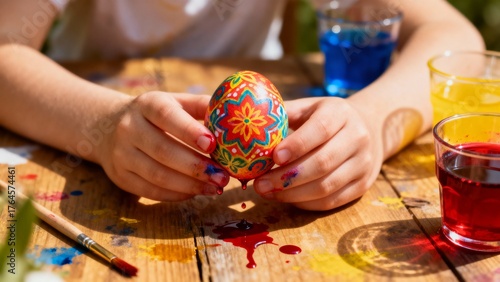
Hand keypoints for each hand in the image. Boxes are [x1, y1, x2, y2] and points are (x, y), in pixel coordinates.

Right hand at [96, 91, 229, 200]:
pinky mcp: (121, 177)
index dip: (189, 131)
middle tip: (223, 177)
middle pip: (163, 150)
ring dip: (190, 185)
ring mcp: (121, 154)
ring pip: (157, 175)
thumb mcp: (175, 102)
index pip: (166, 116)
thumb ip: (202, 107)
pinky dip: (176, 194)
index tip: (213, 144)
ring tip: (215, 188)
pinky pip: (151, 190)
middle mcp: (129, 127)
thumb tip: (236, 115)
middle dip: (196, 167)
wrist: (110, 128)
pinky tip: (196, 192)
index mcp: (147, 104)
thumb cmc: (157, 116)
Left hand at [253, 97, 382, 210]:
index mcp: (340, 113)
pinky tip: (286, 198)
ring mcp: (363, 164)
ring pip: (326, 186)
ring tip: (268, 193)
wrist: (368, 129)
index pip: (320, 129)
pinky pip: (331, 201)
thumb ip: (282, 115)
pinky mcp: (362, 186)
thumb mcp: (307, 108)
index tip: (273, 157)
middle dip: (287, 177)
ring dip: (292, 194)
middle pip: (322, 163)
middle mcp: (357, 137)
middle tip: (259, 185)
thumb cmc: (325, 118)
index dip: (296, 145)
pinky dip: (305, 203)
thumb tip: (246, 127)